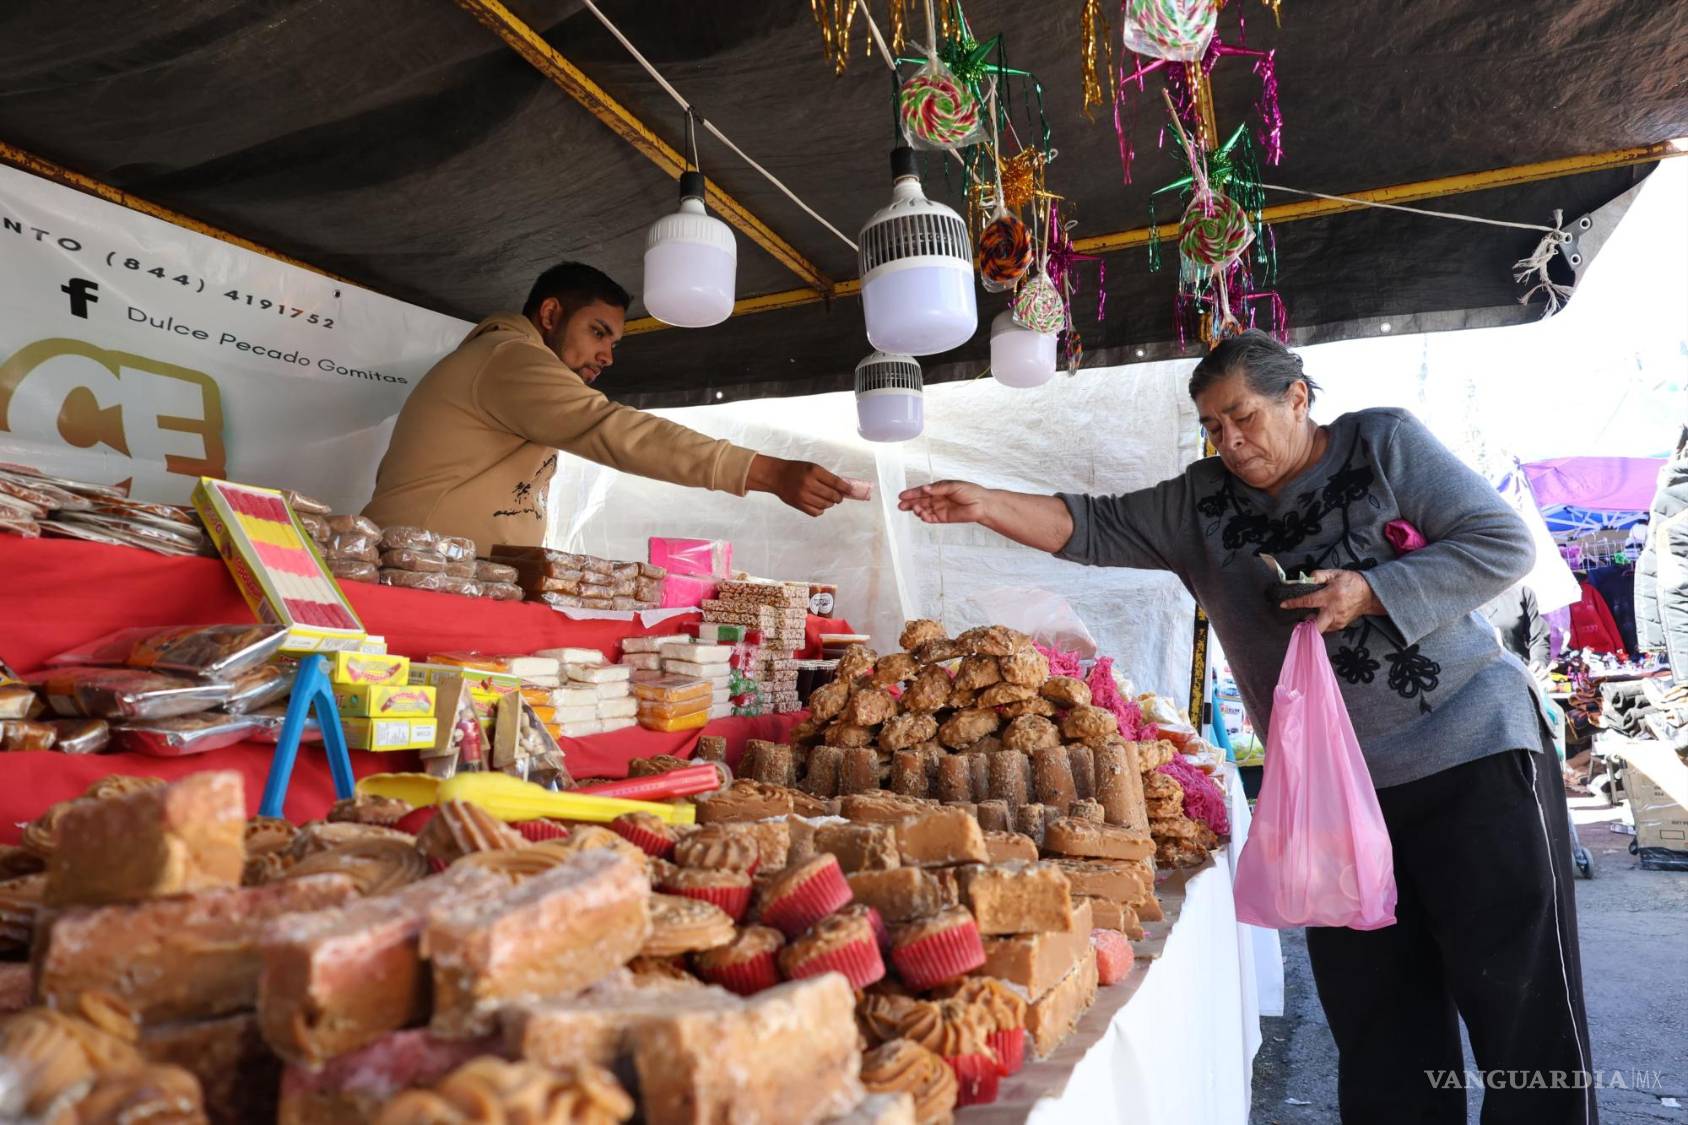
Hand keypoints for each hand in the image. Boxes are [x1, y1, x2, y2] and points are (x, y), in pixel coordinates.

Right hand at [747, 455, 862, 516]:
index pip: (835, 482)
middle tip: (839, 497)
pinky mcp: (799, 505)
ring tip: (828, 500)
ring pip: (826, 505)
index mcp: (814, 471)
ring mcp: (803, 496)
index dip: (845, 488)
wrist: (776, 476)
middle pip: (832, 495)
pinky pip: (816, 512)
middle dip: (839, 497)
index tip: (851, 491)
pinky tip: (819, 504)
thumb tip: (843, 488)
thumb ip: (826, 477)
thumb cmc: (796, 470)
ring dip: (830, 503)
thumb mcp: (812, 467)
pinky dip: (821, 509)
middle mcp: (809, 483)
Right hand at [898, 480, 993, 524]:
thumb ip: (938, 488)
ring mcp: (939, 509)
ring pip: (923, 510)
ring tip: (916, 509)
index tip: (902, 496)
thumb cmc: (970, 491)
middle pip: (920, 501)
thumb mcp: (953, 486)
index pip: (922, 491)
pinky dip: (925, 518)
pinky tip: (922, 516)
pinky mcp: (943, 518)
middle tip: (901, 506)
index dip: (911, 493)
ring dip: (917, 510)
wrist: (982, 504)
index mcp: (938, 489)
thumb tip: (925, 489)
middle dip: (909, 503)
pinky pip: (931, 518)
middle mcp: (937, 499)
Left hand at [1280, 569, 1384, 632]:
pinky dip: (1322, 623)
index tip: (1284, 605)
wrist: (1370, 594)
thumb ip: (1319, 575)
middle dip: (1305, 626)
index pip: (1308, 601)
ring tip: (1312, 614)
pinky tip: (1322, 615)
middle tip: (1299, 619)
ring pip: (1320, 628)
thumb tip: (1305, 578)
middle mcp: (1334, 611)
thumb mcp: (1335, 574)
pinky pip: (1327, 627)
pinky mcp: (1341, 625)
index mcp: (1330, 596)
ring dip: (1313, 623)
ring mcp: (1338, 620)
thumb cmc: (1352, 582)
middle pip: (1316, 627)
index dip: (1294, 603)